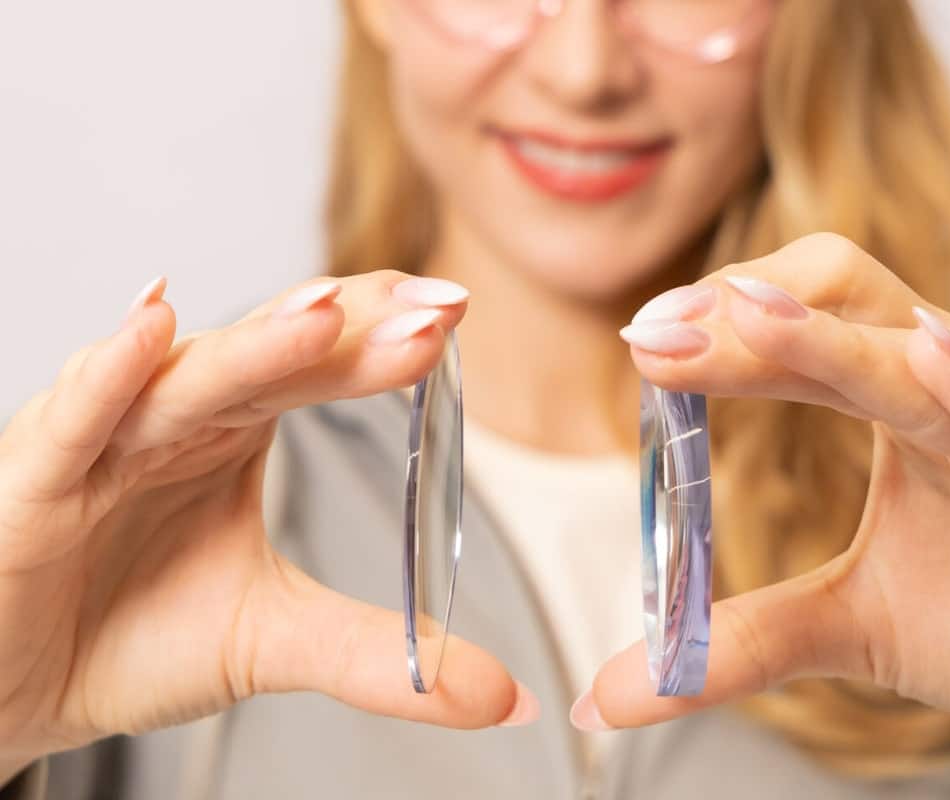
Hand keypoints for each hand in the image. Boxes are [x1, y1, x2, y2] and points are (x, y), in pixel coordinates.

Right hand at [0, 273, 535, 782]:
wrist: (18, 690)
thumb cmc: (130, 636)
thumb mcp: (274, 639)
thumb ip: (381, 656)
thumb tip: (504, 699)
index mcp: (236, 428)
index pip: (321, 361)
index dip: (384, 337)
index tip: (458, 315)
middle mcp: (178, 415)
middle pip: (272, 352)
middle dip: (351, 328)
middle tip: (433, 309)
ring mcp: (106, 439)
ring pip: (186, 375)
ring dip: (255, 341)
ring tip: (325, 314)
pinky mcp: (34, 481)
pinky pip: (74, 420)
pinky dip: (110, 377)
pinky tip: (152, 329)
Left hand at [586, 234, 949, 793]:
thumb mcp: (848, 626)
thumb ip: (742, 636)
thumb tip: (616, 689)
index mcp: (906, 391)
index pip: (807, 320)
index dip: (725, 321)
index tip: (642, 339)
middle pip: (852, 301)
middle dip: (751, 311)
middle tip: (660, 331)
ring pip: (922, 357)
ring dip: (831, 339)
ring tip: (746, 319)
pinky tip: (928, 357)